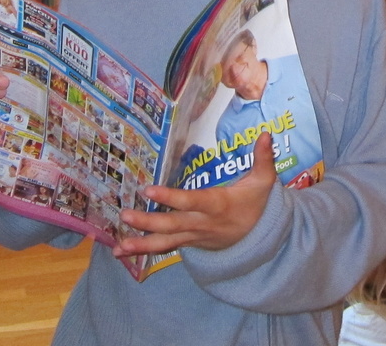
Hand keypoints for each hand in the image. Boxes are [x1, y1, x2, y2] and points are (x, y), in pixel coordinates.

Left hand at [114, 133, 276, 256]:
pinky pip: (164, 248)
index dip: (171, 197)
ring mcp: (193, 236)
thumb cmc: (256, 204)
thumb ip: (263, 158)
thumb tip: (266, 134)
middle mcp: (202, 223)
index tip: (149, 190)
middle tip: (125, 214)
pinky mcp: (188, 243)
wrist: (258, 239)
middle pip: (172, 224)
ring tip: (119, 247)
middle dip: (148, 221)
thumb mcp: (263, 182)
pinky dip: (143, 250)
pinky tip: (121, 252)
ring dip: (141, 244)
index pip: (192, 201)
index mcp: (217, 205)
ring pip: (165, 243)